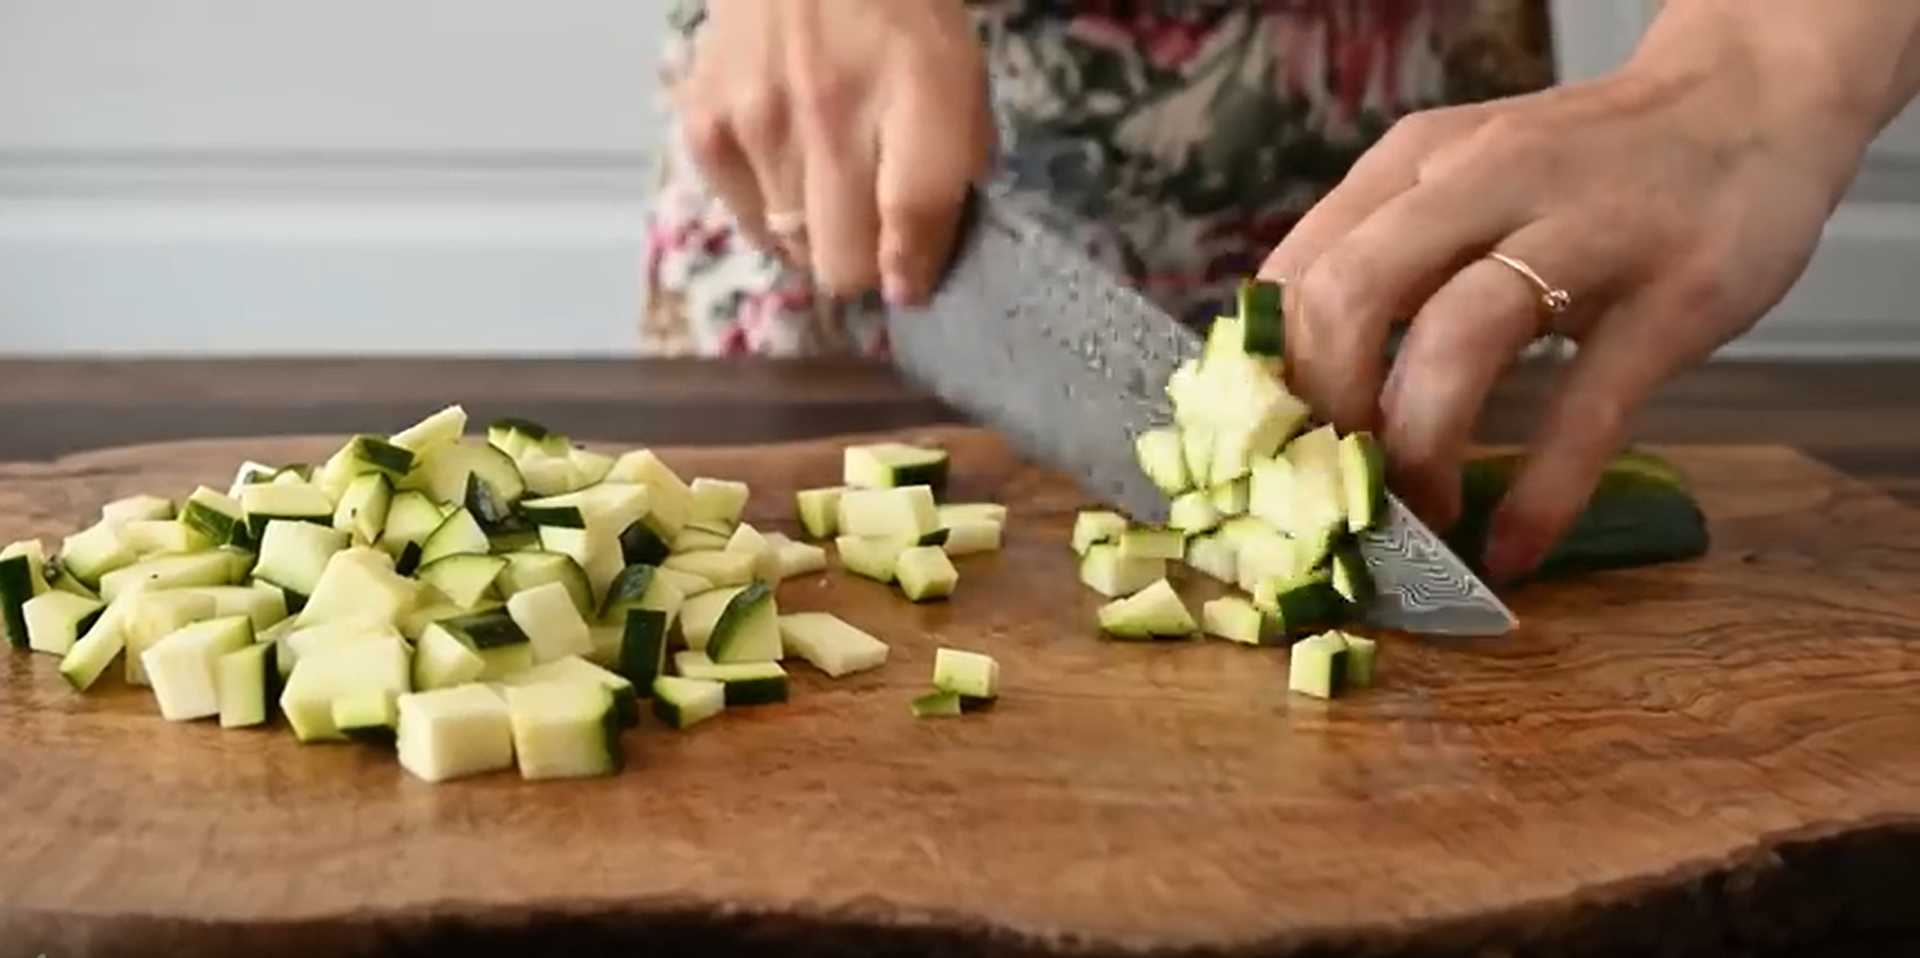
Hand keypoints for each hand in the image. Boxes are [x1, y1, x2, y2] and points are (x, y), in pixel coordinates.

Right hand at [675, 0, 992, 304]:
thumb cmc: (899, 18)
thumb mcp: (958, 86)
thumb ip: (947, 182)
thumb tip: (909, 279)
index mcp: (912, 103)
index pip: (907, 235)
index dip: (911, 271)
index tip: (911, 271)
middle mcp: (825, 121)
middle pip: (840, 266)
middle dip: (864, 256)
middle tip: (870, 213)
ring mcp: (754, 126)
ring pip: (791, 250)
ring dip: (815, 230)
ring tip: (826, 174)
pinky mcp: (703, 126)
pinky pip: (745, 219)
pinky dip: (768, 208)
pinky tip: (785, 160)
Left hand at [1259, 8, 1890, 581]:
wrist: (1753, 100)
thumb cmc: (1589, 166)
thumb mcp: (1466, 181)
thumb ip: (1385, 256)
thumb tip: (1294, 383)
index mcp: (1413, 163)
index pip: (1295, 272)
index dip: (1262, 383)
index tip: (1260, 462)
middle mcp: (1485, 180)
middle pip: (1352, 295)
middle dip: (1322, 415)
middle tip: (1330, 494)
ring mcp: (1585, 231)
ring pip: (1458, 336)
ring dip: (1417, 449)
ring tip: (1415, 521)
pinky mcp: (1675, 292)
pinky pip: (1589, 404)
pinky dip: (1542, 490)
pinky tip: (1511, 549)